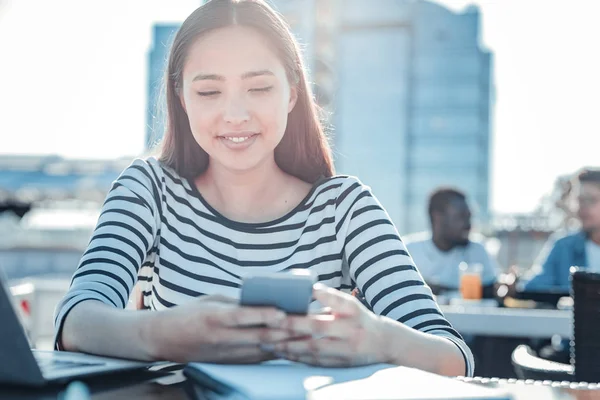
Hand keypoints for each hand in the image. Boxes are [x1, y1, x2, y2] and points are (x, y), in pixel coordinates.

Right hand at [151, 294, 294, 362]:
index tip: (286, 311)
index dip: (267, 315)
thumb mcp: (210, 300)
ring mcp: (225, 353)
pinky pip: (256, 358)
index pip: (244, 316)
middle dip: (285, 331)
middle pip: (259, 336)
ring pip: (261, 350)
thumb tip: (264, 300)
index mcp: (214, 317)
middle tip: (305, 324)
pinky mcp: (228, 362)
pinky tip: (289, 348)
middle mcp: (221, 337)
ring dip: (284, 344)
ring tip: (304, 337)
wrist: (161, 339)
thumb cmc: (187, 314)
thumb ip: (236, 302)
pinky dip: (273, 352)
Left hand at [274, 284, 389, 366]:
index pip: (339, 301)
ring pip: (314, 348)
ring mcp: (348, 349)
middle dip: (293, 325)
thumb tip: (307, 289)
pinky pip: (316, 362)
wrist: (384, 342)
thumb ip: (330, 299)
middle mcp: (352, 329)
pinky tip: (283, 353)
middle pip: (320, 327)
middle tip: (271, 323)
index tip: (312, 290)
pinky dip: (298, 358)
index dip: (326, 295)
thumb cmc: (358, 319)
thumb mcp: (350, 305)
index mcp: (353, 310)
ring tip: (269, 342)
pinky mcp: (343, 364)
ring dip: (290, 345)